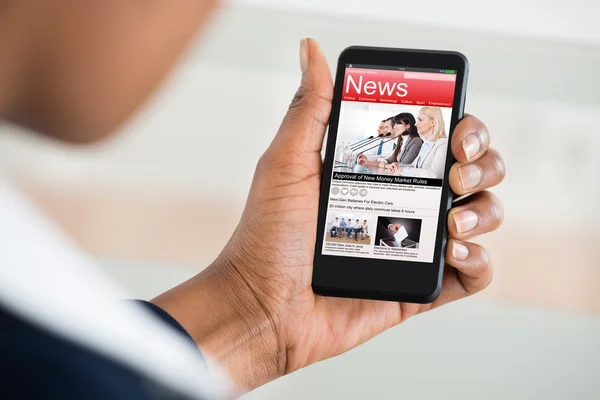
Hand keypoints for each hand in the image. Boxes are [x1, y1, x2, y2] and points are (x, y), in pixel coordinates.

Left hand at [152, 39, 504, 392]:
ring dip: (484, 211)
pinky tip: (453, 253)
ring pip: (481, 216)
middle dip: (483, 164)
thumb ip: (310, 108)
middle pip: (472, 171)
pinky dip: (479, 262)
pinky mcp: (418, 288)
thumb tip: (311, 49)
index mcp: (379, 169)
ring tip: (452, 221)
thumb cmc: (269, 236)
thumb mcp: (288, 162)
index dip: (459, 127)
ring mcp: (413, 244)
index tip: (453, 130)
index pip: (437, 137)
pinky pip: (473, 274)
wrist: (263, 307)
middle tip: (455, 173)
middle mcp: (403, 201)